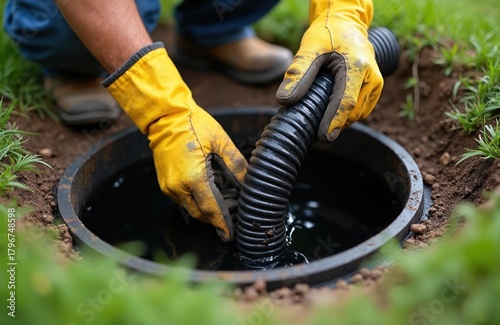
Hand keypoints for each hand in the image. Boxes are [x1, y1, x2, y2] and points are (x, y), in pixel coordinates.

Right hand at [104, 43, 246, 240]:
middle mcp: (178, 187)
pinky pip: (182, 199)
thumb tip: (249, 182)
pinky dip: (195, 201)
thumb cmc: (194, 125)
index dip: (222, 224)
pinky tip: (208, 193)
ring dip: (205, 210)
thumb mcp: (221, 142)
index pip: (212, 209)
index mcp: (194, 178)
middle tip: (231, 217)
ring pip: (190, 208)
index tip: (230, 236)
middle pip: (200, 214)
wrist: (165, 117)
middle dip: (215, 219)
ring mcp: (168, 186)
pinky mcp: (164, 183)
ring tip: (223, 204)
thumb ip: (236, 165)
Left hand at [276, 0, 383, 141]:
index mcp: (357, 66)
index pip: (346, 101)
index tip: (323, 137)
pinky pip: (361, 111)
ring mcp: (376, 84)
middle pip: (352, 112)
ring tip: (319, 118)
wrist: (346, 23)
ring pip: (357, 115)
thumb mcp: (308, 48)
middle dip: (333, 123)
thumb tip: (283, 100)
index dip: (334, 122)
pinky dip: (345, 115)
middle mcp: (372, 77)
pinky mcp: (374, 89)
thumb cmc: (327, 33)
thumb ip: (297, 73)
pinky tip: (330, 112)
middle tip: (311, 128)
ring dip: (339, 121)